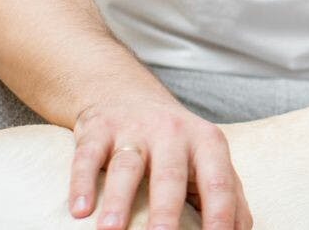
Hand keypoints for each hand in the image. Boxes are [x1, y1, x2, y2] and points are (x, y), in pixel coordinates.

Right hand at [69, 100, 252, 229]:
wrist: (126, 95)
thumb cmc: (176, 143)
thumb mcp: (208, 159)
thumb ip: (228, 193)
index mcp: (207, 143)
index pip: (218, 182)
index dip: (220, 213)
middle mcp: (173, 133)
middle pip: (170, 175)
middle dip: (166, 210)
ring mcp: (133, 130)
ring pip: (126, 167)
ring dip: (118, 201)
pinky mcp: (98, 130)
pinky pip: (87, 157)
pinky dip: (81, 183)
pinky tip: (80, 209)